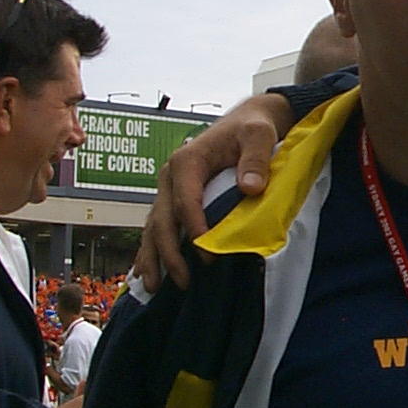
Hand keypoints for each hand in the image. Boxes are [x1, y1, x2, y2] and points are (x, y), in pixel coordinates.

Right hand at [133, 94, 292, 291]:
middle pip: (163, 219)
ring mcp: (169, 188)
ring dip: (152, 257)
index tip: (207, 255)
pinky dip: (152, 249)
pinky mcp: (174, 198)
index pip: (185, 201)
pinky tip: (148, 273)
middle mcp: (170, 176)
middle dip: (169, 252)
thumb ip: (256, 159)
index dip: (194, 228)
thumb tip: (250, 188)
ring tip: (153, 287)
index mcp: (187, 161)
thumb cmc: (253, 128)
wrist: (248, 120)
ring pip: (154, 226)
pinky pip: (159, 226)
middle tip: (183, 281)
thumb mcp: (260, 135)